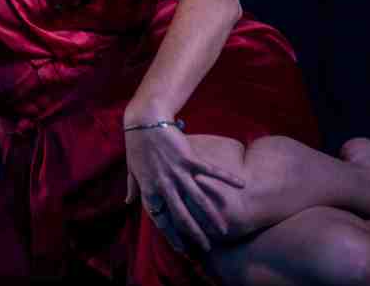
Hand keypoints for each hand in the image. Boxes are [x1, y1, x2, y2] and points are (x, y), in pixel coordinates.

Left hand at [124, 126, 244, 253]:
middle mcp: (163, 184)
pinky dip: (226, 178)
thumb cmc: (137, 145)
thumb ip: (133, 188)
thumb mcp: (131, 170)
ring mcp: (177, 172)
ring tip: (223, 229)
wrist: (145, 121)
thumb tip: (127, 202)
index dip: (171, 235)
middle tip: (206, 247)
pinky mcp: (188, 158)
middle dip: (194, 233)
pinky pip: (209, 171)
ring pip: (197, 199)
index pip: (160, 219)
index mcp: (149, 189)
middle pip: (180, 214)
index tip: (182, 249)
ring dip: (211, 215)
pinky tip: (241, 185)